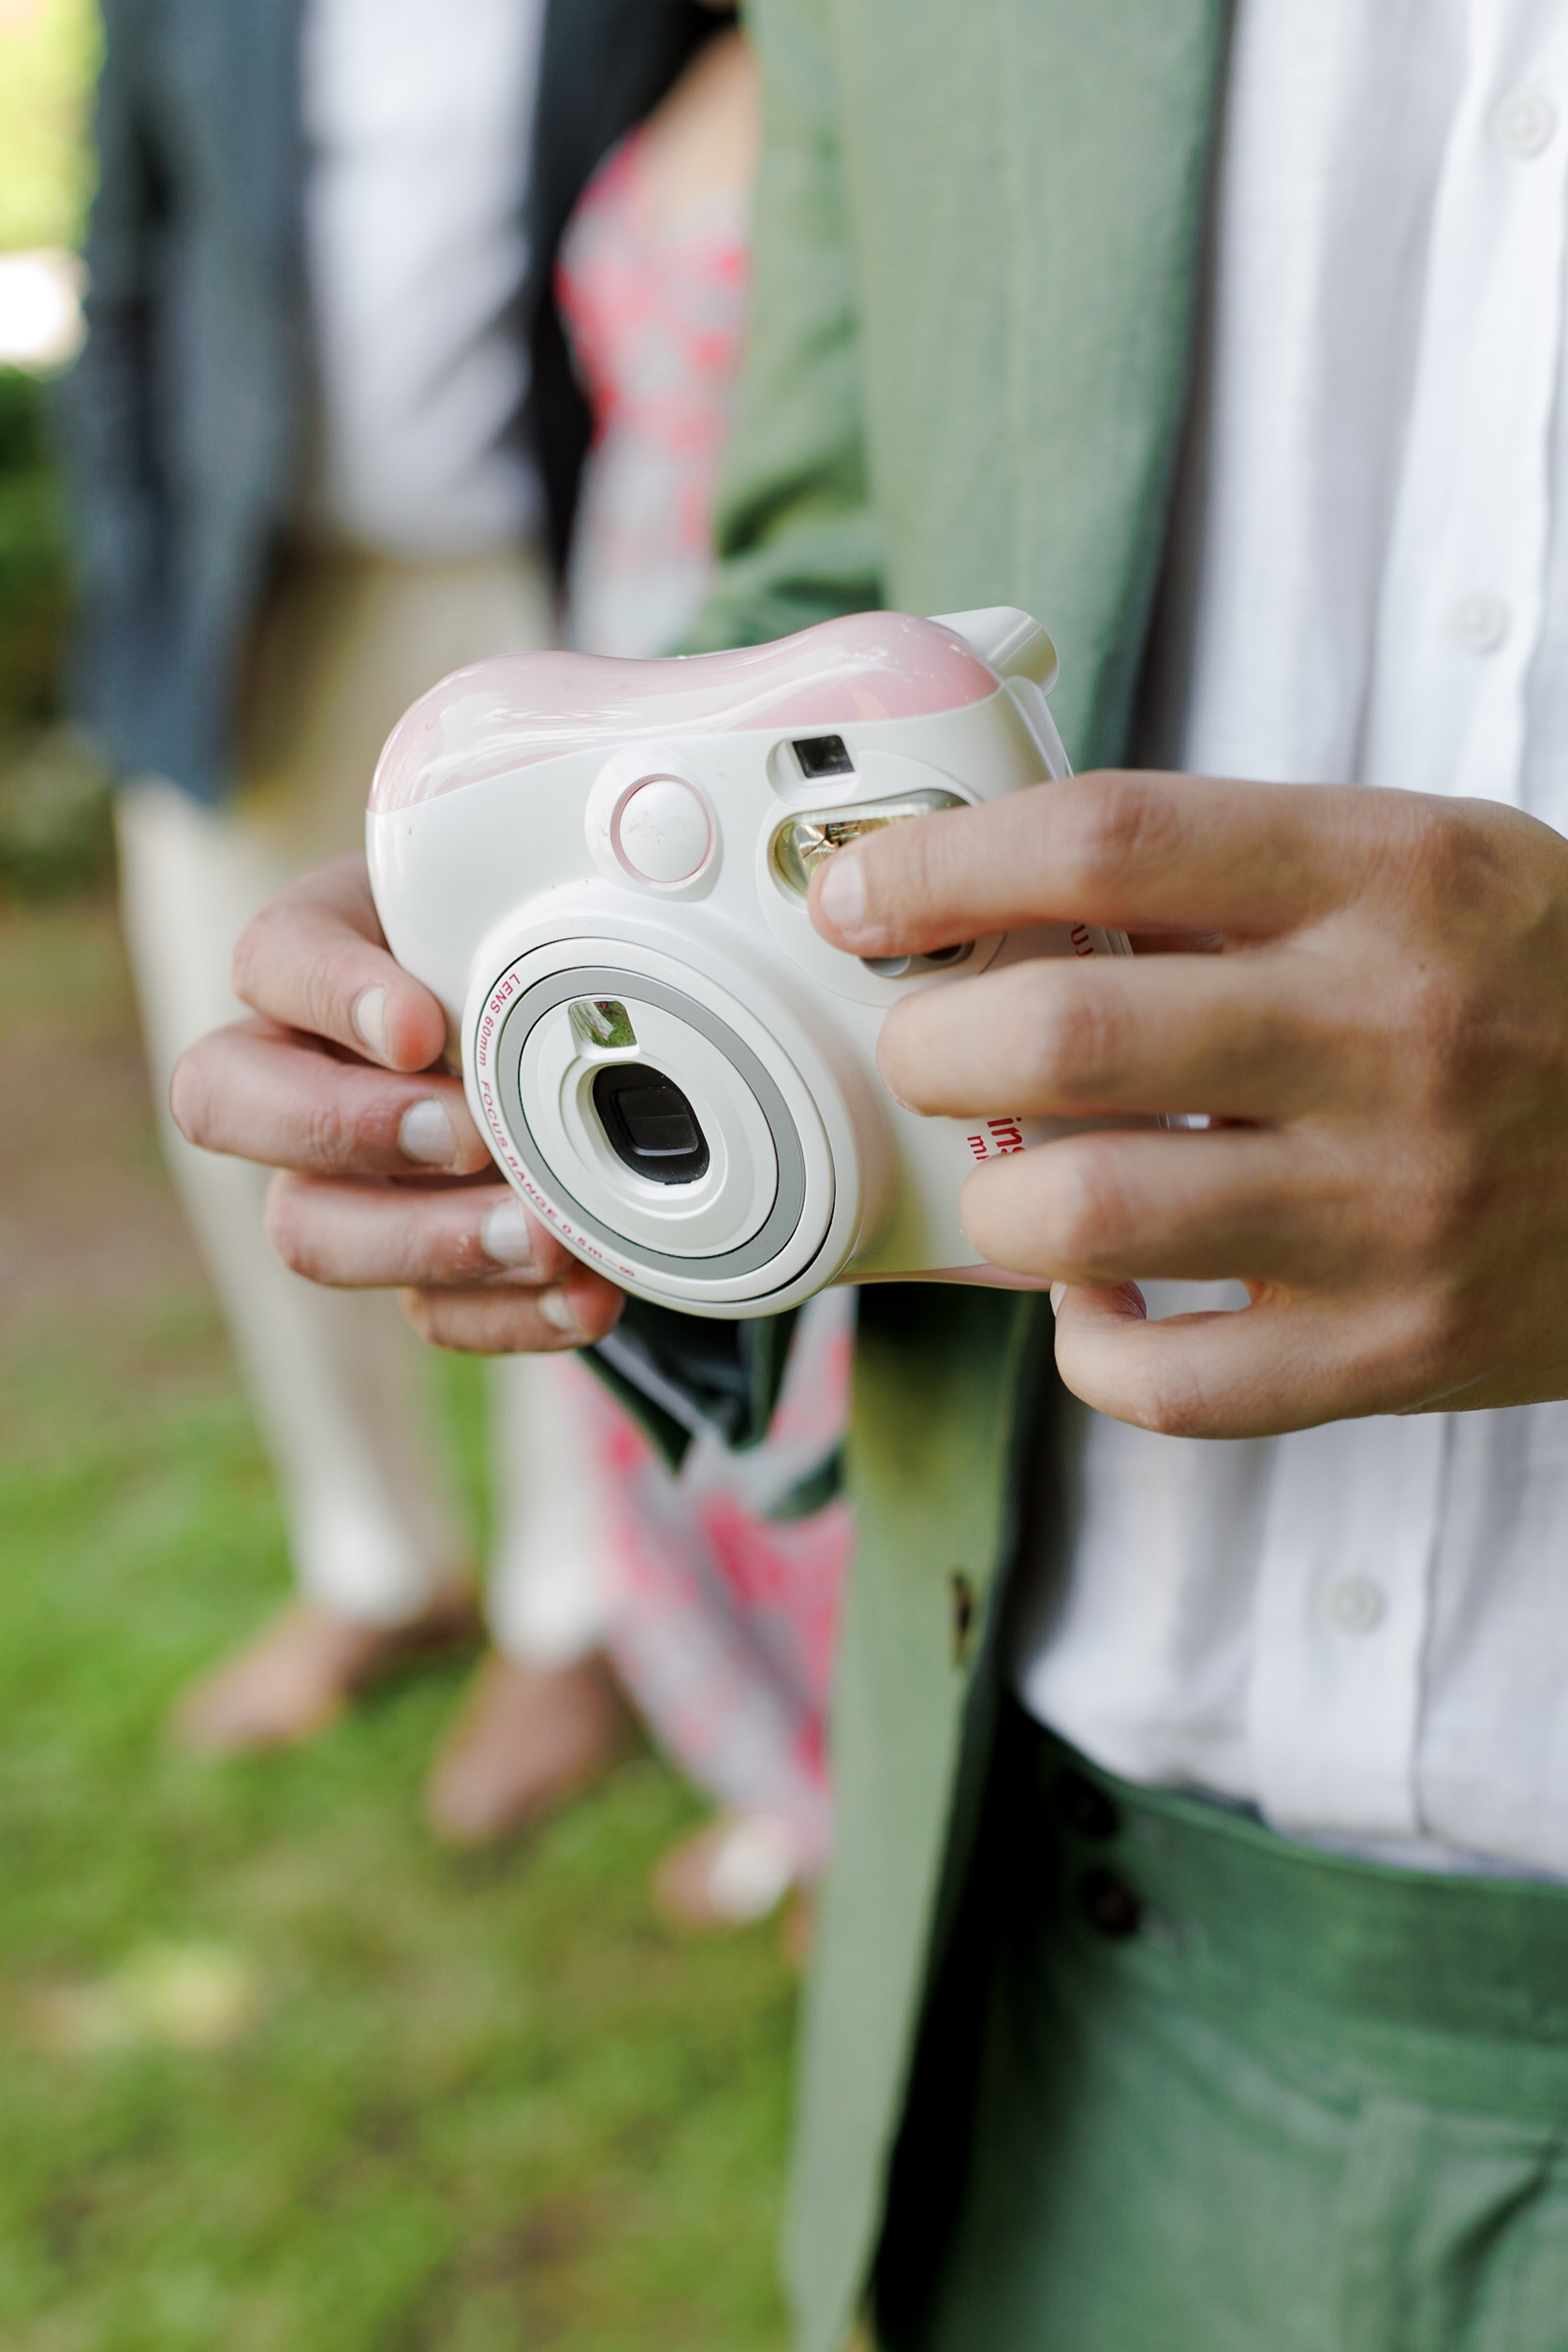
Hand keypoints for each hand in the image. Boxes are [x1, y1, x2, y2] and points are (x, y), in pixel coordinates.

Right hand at [170, 857, 625, 1352]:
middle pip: (227, 1107)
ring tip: (547, 1238)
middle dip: (347, 1130)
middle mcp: (300, 1070)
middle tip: (468, 1138)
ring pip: (310, 1231)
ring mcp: (345, 1178)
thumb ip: (520, 917)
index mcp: (319, 959)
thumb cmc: (543, 944)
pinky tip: (587, 1296)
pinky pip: (425, 1310)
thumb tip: (580, 977)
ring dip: (431, 1243)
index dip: (330, 997)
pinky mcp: (415, 1261)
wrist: (600, 1036)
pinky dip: (508, 1314)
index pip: (269, 960)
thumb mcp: (529, 911)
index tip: (417, 1027)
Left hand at [808, 772, 1567, 1437]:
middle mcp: (1389, 1033)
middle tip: (922, 1050)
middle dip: (932, 1045)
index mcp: (1390, 877)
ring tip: (1016, 1187)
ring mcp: (1395, 1206)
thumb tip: (1005, 902)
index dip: (942, 864)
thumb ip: (1234, 876)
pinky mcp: (1399, 1348)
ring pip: (1085, 1218)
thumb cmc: (1542, 986)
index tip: (860, 897)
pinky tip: (1100, 1302)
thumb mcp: (1422, 867)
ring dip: (997, 1210)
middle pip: (1063, 1032)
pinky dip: (1091, 1349)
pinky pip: (1169, 1384)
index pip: (1108, 839)